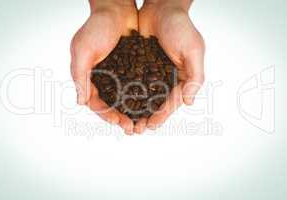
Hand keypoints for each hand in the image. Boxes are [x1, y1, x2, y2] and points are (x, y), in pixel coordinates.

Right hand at [70, 0, 137, 133]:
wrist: (116, 9)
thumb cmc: (96, 27)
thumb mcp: (83, 50)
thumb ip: (80, 75)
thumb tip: (80, 102)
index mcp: (89, 77)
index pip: (96, 103)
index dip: (106, 114)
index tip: (118, 122)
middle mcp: (104, 79)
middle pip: (113, 105)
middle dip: (121, 118)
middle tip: (133, 129)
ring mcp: (119, 74)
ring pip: (126, 99)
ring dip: (133, 112)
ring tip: (143, 123)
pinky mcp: (132, 68)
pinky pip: (137, 86)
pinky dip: (142, 97)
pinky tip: (151, 105)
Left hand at [136, 0, 204, 131]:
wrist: (161, 7)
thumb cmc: (180, 27)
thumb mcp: (193, 50)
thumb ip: (194, 76)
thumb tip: (189, 102)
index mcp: (182, 77)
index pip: (172, 101)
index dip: (163, 115)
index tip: (152, 126)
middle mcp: (167, 78)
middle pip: (157, 103)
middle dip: (148, 117)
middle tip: (136, 130)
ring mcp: (152, 72)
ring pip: (144, 96)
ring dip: (136, 110)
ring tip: (127, 122)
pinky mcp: (140, 65)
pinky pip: (133, 82)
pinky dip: (127, 94)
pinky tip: (119, 103)